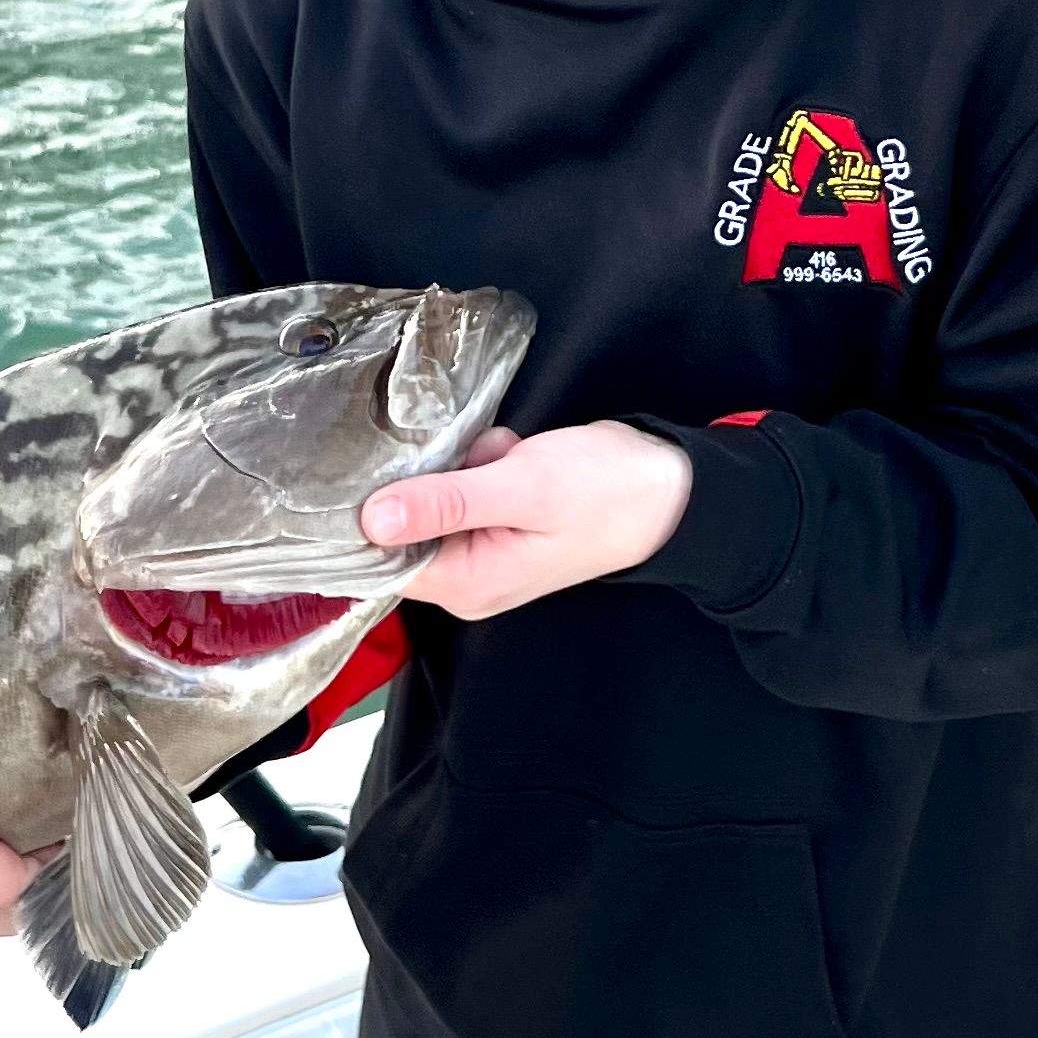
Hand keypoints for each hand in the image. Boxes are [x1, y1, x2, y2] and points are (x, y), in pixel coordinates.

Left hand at [359, 421, 692, 620]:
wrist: (667, 487)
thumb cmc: (603, 491)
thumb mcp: (522, 488)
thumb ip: (446, 503)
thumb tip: (370, 520)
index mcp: (466, 584)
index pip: (379, 560)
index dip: (371, 513)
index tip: (387, 468)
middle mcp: (466, 576)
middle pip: (402, 524)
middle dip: (432, 478)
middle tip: (479, 459)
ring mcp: (481, 548)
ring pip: (432, 495)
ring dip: (460, 463)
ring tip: (505, 455)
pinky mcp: (494, 519)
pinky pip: (461, 485)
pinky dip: (480, 460)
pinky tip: (513, 454)